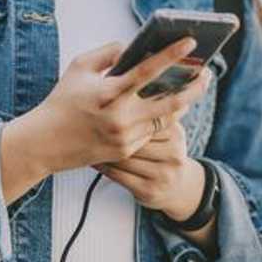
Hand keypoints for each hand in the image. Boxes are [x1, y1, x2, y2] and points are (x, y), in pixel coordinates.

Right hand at [5, 35, 204, 176]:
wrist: (44, 144)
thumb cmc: (62, 101)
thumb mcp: (79, 68)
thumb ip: (108, 53)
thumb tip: (133, 48)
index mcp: (110, 92)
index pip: (148, 70)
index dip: (172, 54)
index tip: (191, 40)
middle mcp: (121, 116)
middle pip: (172, 101)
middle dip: (195, 86)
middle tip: (208, 73)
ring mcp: (125, 137)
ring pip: (166, 118)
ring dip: (182, 103)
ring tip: (192, 87)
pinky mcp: (126, 151)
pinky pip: (152, 132)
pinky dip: (161, 118)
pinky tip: (169, 106)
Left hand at [92, 66, 212, 214]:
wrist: (178, 189)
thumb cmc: (164, 150)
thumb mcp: (168, 129)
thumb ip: (157, 104)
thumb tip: (138, 71)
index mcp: (175, 132)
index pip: (151, 114)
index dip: (128, 105)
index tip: (107, 98)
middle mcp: (173, 152)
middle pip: (136, 135)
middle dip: (111, 126)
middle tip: (89, 115)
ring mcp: (162, 173)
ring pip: (124, 157)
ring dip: (102, 146)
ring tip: (84, 134)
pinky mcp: (148, 190)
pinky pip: (117, 175)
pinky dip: (102, 164)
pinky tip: (91, 156)